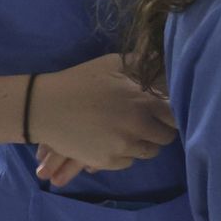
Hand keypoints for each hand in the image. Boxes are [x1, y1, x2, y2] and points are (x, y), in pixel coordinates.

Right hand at [28, 54, 175, 181]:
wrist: (44, 107)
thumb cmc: (80, 81)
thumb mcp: (112, 64)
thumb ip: (142, 63)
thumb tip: (163, 59)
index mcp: (143, 101)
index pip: (176, 115)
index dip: (173, 114)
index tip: (166, 113)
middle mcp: (138, 126)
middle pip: (165, 138)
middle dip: (160, 130)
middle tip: (150, 124)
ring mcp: (123, 146)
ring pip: (149, 152)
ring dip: (144, 143)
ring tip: (131, 132)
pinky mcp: (108, 161)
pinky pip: (128, 162)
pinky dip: (125, 154)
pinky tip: (114, 141)